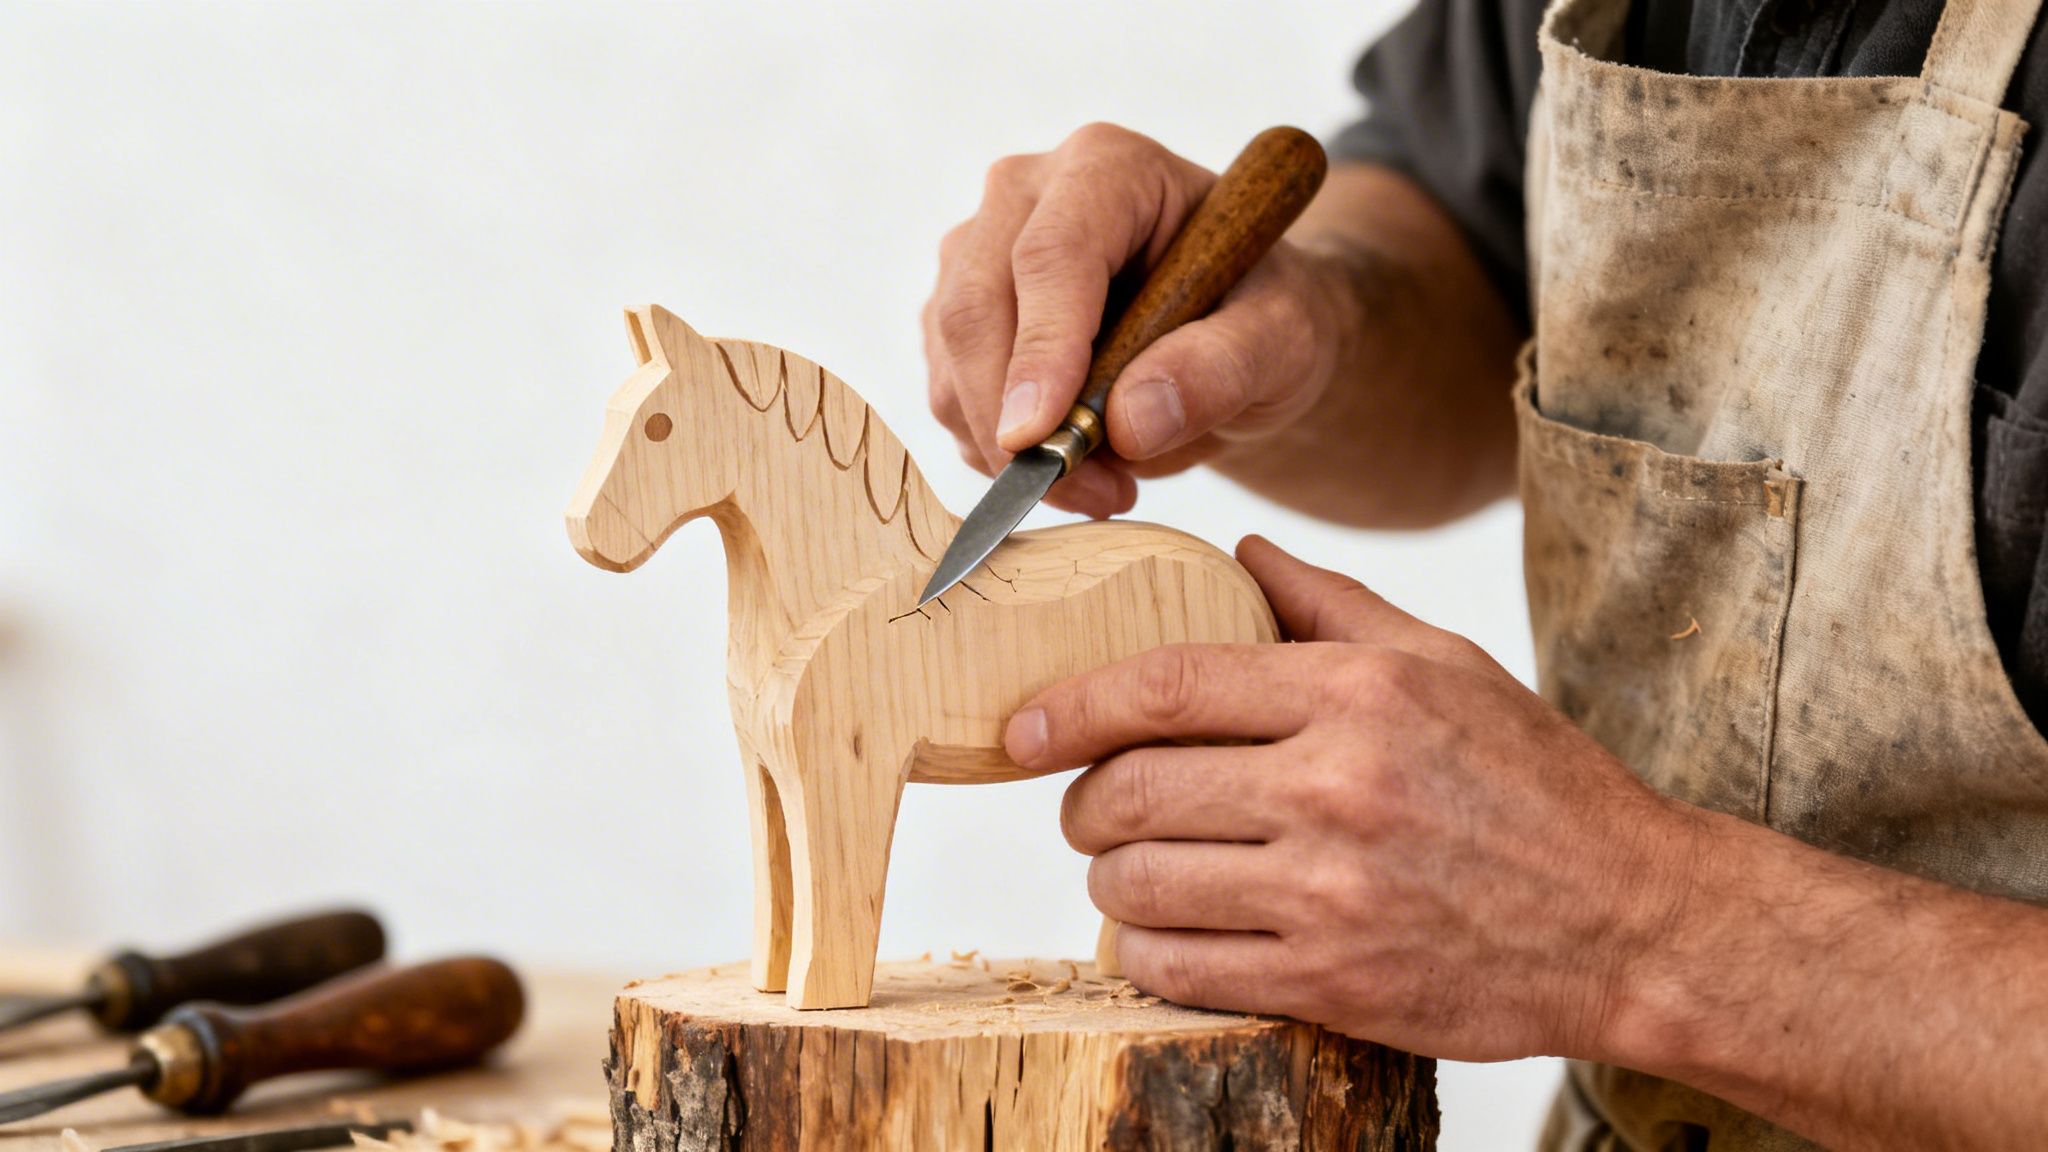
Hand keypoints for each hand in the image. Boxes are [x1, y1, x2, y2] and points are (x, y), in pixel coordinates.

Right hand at [924, 124, 1348, 517]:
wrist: (1237, 333)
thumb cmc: (1263, 315)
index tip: (1041, 438)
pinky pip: (948, 392)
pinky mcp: (956, 311)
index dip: (1041, 349)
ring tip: (1106, 486)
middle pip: (975, 306)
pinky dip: (994, 451)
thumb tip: (1129, 423)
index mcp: (1111, 168)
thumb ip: (1223, 369)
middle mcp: (1026, 194)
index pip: (1053, 255)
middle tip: (1089, 493)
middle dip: (1014, 420)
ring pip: (950, 357)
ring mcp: (979, 250)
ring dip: (1008, 448)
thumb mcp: (1285, 339)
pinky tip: (1069, 464)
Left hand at [1004, 535, 1695, 1062]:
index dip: (1070, 705)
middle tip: (1089, 806)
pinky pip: (1177, 969)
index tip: (1019, 727)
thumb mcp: (1446, 666)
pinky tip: (1165, 933)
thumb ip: (1331, 605)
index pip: (1165, 686)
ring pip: (1139, 883)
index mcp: (1355, 696)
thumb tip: (1236, 554)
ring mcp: (1328, 895)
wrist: (1632, 922)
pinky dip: (1144, 952)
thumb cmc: (1536, 784)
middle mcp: (1334, 789)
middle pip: (1130, 789)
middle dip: (1081, 800)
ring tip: (1132, 868)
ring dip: (1110, 878)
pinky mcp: (1330, 983)